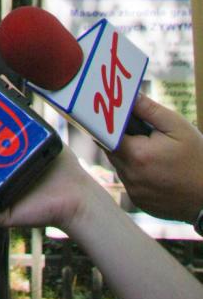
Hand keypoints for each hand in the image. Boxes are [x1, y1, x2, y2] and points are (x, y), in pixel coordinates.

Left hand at [107, 93, 202, 222]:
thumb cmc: (198, 159)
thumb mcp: (177, 127)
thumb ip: (148, 109)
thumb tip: (128, 96)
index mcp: (136, 155)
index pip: (105, 134)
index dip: (107, 123)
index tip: (112, 115)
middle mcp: (130, 176)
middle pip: (111, 150)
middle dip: (120, 138)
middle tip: (138, 132)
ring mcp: (134, 192)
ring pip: (120, 166)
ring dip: (129, 156)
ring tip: (152, 152)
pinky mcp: (140, 202)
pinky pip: (130, 181)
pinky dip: (137, 173)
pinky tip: (156, 170)